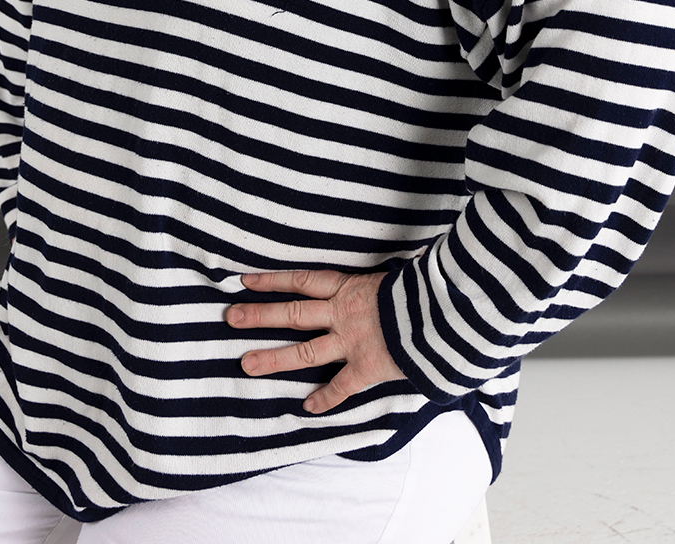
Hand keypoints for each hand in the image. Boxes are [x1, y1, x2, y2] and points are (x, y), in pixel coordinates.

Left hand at [226, 269, 405, 413]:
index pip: (302, 280)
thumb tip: (388, 266)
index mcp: (349, 287)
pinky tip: (307, 408)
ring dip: (274, 358)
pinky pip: (340, 386)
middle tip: (230, 317)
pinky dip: (324, 399)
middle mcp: (343, 313)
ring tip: (245, 364)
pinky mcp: (366, 367)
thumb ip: (379, 278)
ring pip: (305, 351)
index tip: (245, 280)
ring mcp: (352, 342)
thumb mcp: (396, 274)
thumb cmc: (423, 289)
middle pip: (293, 313)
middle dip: (260, 315)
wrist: (444, 314)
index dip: (273, 280)